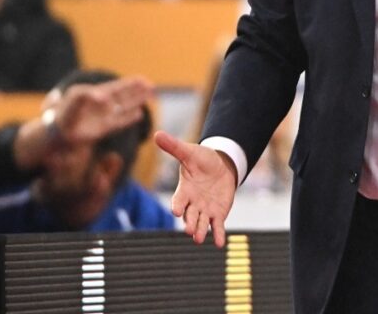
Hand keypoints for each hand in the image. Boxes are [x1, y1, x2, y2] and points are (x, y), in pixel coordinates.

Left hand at [12, 76, 153, 168]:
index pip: (118, 87)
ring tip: (150, 96)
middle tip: (152, 86)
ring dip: (137, 102)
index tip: (144, 80)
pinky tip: (139, 114)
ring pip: (125, 107)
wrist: (54, 133)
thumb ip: (88, 95)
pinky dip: (130, 118)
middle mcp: (103, 104)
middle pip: (125, 95)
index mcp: (97, 93)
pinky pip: (120, 122)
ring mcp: (104, 117)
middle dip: (138, 90)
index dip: (131, 83)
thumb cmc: (63, 112)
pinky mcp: (103, 130)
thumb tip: (107, 99)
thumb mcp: (73, 98)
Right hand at [155, 131, 237, 247]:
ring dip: (201, 231)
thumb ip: (174, 147)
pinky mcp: (218, 214)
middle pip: (189, 216)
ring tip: (199, 239)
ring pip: (202, 223)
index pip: (178, 200)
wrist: (221, 166)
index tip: (176, 210)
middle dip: (190, 222)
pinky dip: (218, 234)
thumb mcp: (189, 152)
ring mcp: (205, 210)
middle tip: (190, 230)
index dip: (178, 205)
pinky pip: (217, 226)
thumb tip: (156, 133)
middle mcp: (193, 204)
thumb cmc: (202, 159)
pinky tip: (219, 243)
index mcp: (184, 191)